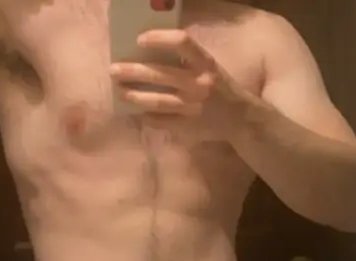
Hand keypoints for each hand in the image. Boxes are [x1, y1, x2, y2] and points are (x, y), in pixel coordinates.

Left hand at [109, 29, 247, 137]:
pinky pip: (162, 121)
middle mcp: (200, 84)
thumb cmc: (221, 89)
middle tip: (114, 70)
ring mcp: (193, 108)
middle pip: (161, 74)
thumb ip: (186, 62)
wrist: (241, 119)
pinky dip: (147, 117)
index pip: (182, 43)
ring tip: (119, 92)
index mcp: (206, 64)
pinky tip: (137, 113)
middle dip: (133, 71)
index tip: (139, 39)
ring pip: (158, 101)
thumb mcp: (209, 69)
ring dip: (135, 96)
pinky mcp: (188, 126)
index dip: (159, 38)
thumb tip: (149, 55)